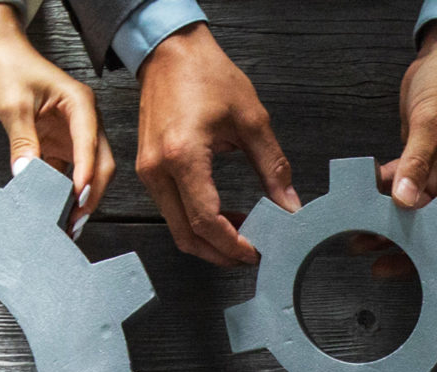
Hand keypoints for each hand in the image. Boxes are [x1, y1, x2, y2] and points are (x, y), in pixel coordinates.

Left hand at [0, 3, 111, 226]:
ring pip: (88, 170)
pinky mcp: (61, 142)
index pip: (90, 143)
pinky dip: (62, 190)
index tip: (77, 198)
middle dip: (91, 194)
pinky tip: (54, 208)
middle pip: (100, 162)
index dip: (86, 173)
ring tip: (67, 222)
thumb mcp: (13, 106)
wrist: (1, 55)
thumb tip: (26, 174)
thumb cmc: (10, 69)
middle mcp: (84, 119)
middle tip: (76, 221)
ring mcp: (75, 132)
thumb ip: (23, 141)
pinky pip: (68, 171)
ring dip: (79, 196)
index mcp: (80, 104)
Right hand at [133, 23, 298, 265]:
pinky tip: (221, 213)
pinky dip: (194, 221)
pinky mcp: (148, 169)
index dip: (233, 244)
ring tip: (240, 234)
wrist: (170, 51)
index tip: (256, 251)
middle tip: (249, 255)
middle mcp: (158, 169)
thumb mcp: (251, 120)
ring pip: (175, 226)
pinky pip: (169, 209)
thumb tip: (288, 204)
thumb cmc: (205, 74)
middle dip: (219, 253)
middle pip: (186, 234)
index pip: (206, 220)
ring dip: (207, 238)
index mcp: (183, 156)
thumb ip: (273, 167)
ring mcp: (148, 171)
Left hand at [384, 23, 436, 282]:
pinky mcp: (420, 159)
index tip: (435, 285)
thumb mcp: (436, 121)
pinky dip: (380, 196)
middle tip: (381, 264)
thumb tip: (404, 201)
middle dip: (412, 253)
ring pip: (413, 214)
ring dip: (388, 227)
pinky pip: (399, 186)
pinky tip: (358, 202)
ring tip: (358, 238)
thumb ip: (417, 162)